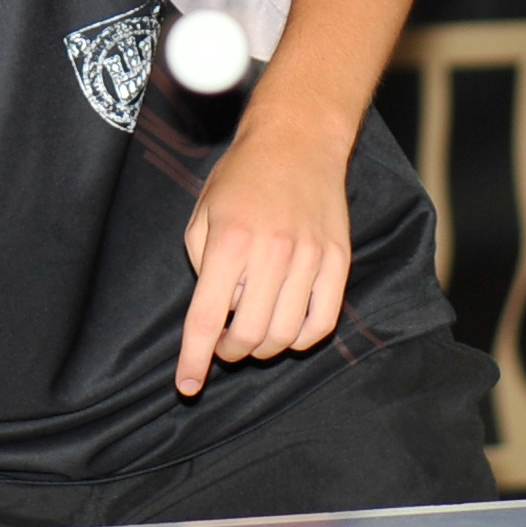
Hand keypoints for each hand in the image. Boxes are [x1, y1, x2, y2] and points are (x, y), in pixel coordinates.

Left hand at [176, 121, 353, 394]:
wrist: (297, 140)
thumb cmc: (241, 177)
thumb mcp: (203, 215)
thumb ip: (203, 267)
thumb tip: (215, 316)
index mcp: (230, 242)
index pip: (205, 319)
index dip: (194, 361)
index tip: (187, 386)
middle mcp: (272, 252)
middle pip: (248, 336)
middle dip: (230, 352)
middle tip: (224, 343)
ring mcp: (310, 258)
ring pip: (285, 336)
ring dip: (264, 348)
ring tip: (253, 332)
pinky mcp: (337, 261)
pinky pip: (321, 323)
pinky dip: (300, 338)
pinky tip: (286, 327)